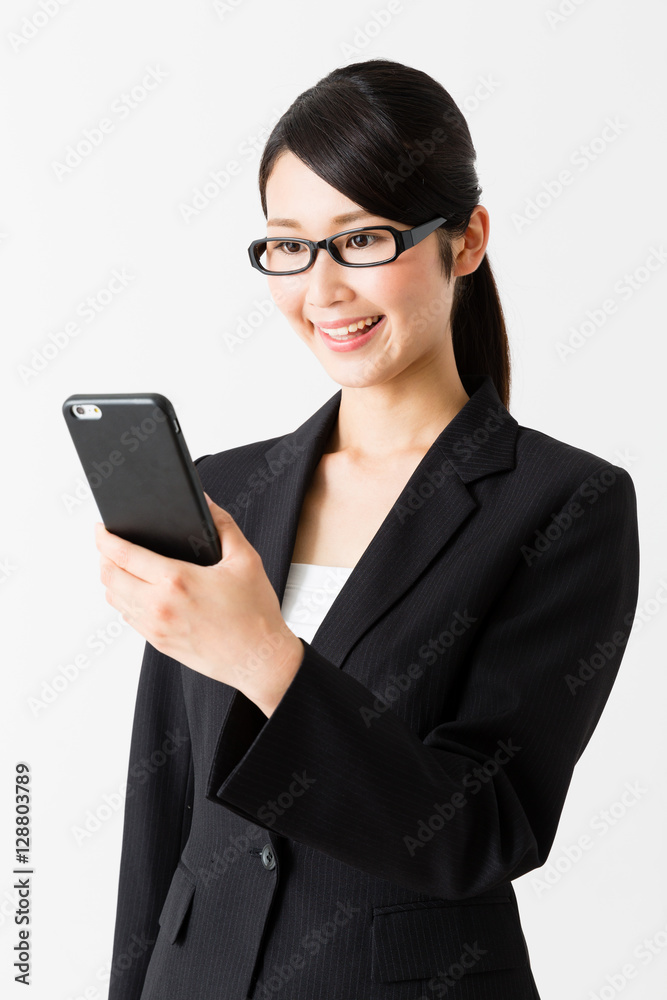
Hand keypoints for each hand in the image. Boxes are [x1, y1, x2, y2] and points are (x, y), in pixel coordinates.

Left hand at [94, 493, 303, 715]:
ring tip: (120, 565)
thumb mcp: (245, 559)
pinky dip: (124, 600)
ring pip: (114, 599)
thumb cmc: (255, 614)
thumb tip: (204, 503)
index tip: (101, 528)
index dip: (105, 538)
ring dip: (111, 579)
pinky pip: (128, 618)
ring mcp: (156, 628)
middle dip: (103, 556)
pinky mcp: (158, 644)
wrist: (259, 660)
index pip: (122, 555)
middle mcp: (159, 606)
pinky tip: (137, 591)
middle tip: (109, 544)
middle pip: (109, 577)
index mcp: (177, 581)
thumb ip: (223, 524)